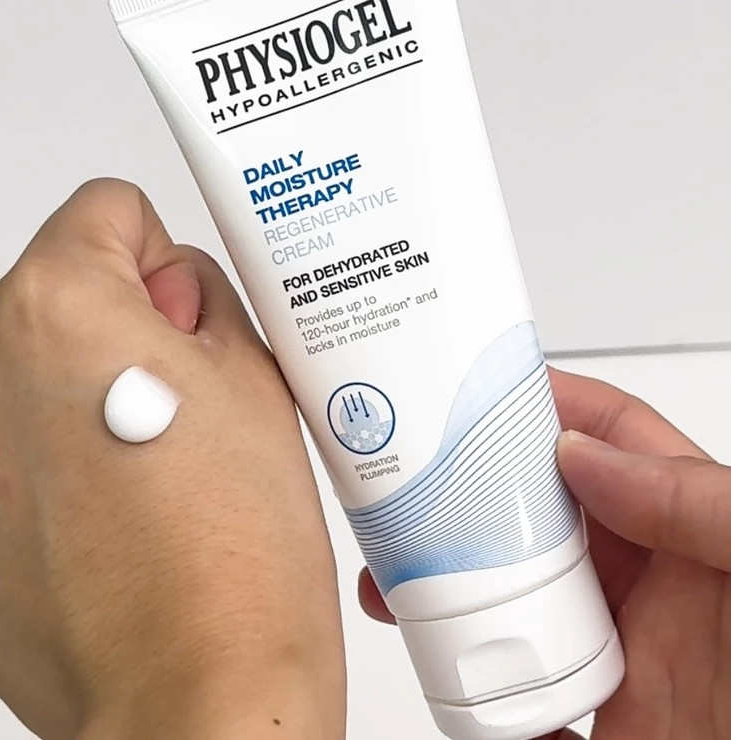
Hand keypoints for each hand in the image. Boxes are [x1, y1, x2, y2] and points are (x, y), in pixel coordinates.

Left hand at [0, 180, 345, 739]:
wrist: (193, 690)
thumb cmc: (235, 555)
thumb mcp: (252, 374)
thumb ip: (198, 293)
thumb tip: (161, 282)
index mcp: (54, 306)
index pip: (102, 210)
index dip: (152, 260)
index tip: (166, 318)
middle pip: (42, 292)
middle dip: (98, 333)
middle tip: (155, 420)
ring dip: (47, 403)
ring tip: (115, 481)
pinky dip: (8, 471)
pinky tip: (69, 522)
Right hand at [357, 368, 730, 738]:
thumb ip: (697, 502)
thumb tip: (586, 459)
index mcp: (689, 528)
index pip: (605, 439)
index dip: (542, 405)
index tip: (474, 391)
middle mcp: (646, 584)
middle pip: (536, 517)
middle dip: (468, 496)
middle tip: (405, 491)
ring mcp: (619, 653)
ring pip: (513, 598)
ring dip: (452, 589)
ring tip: (400, 588)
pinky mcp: (604, 724)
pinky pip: (520, 698)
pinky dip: (477, 690)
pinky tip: (445, 673)